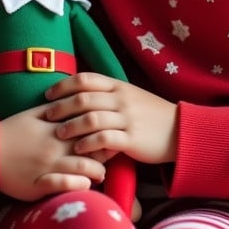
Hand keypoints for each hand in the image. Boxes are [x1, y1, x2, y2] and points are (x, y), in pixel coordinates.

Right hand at [0, 103, 105, 201]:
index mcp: (55, 128)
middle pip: (92, 147)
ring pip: (85, 168)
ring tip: (99, 173)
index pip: (89, 126)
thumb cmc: (12, 131)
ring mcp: (49, 166)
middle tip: (110, 155)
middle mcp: (55, 146)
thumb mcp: (33, 114)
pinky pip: (67, 186)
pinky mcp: (41, 185)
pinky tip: (85, 184)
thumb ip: (57, 109)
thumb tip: (77, 102)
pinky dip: (80, 185)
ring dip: (97, 172)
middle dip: (106, 152)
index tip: (110, 134)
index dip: (103, 130)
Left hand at [44, 72, 177, 164]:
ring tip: (59, 134)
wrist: (180, 131)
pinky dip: (88, 143)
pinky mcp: (132, 139)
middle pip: (84, 98)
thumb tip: (80, 95)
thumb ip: (109, 94)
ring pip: (91, 118)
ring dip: (72, 126)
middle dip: (62, 107)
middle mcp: (121, 99)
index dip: (63, 85)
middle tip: (48, 116)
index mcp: (119, 86)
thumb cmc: (151, 115)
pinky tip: (79, 149)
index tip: (48, 95)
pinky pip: (105, 139)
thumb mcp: (131, 96)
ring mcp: (127, 118)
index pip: (85, 78)